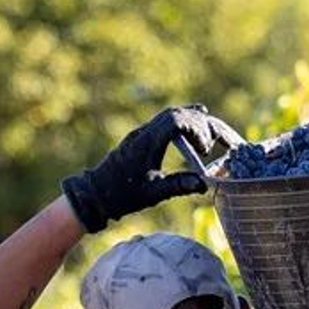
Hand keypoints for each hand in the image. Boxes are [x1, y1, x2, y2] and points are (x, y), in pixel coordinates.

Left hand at [61, 105, 241, 231]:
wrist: (95, 193)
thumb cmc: (122, 195)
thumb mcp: (153, 193)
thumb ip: (179, 186)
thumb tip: (204, 184)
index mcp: (147, 142)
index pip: (176, 121)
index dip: (196, 129)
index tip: (205, 149)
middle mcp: (145, 132)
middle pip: (177, 114)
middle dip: (199, 124)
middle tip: (213, 144)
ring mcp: (142, 133)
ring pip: (170, 114)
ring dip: (191, 119)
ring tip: (209, 129)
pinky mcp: (141, 138)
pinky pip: (164, 121)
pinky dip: (180, 121)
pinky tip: (193, 123)